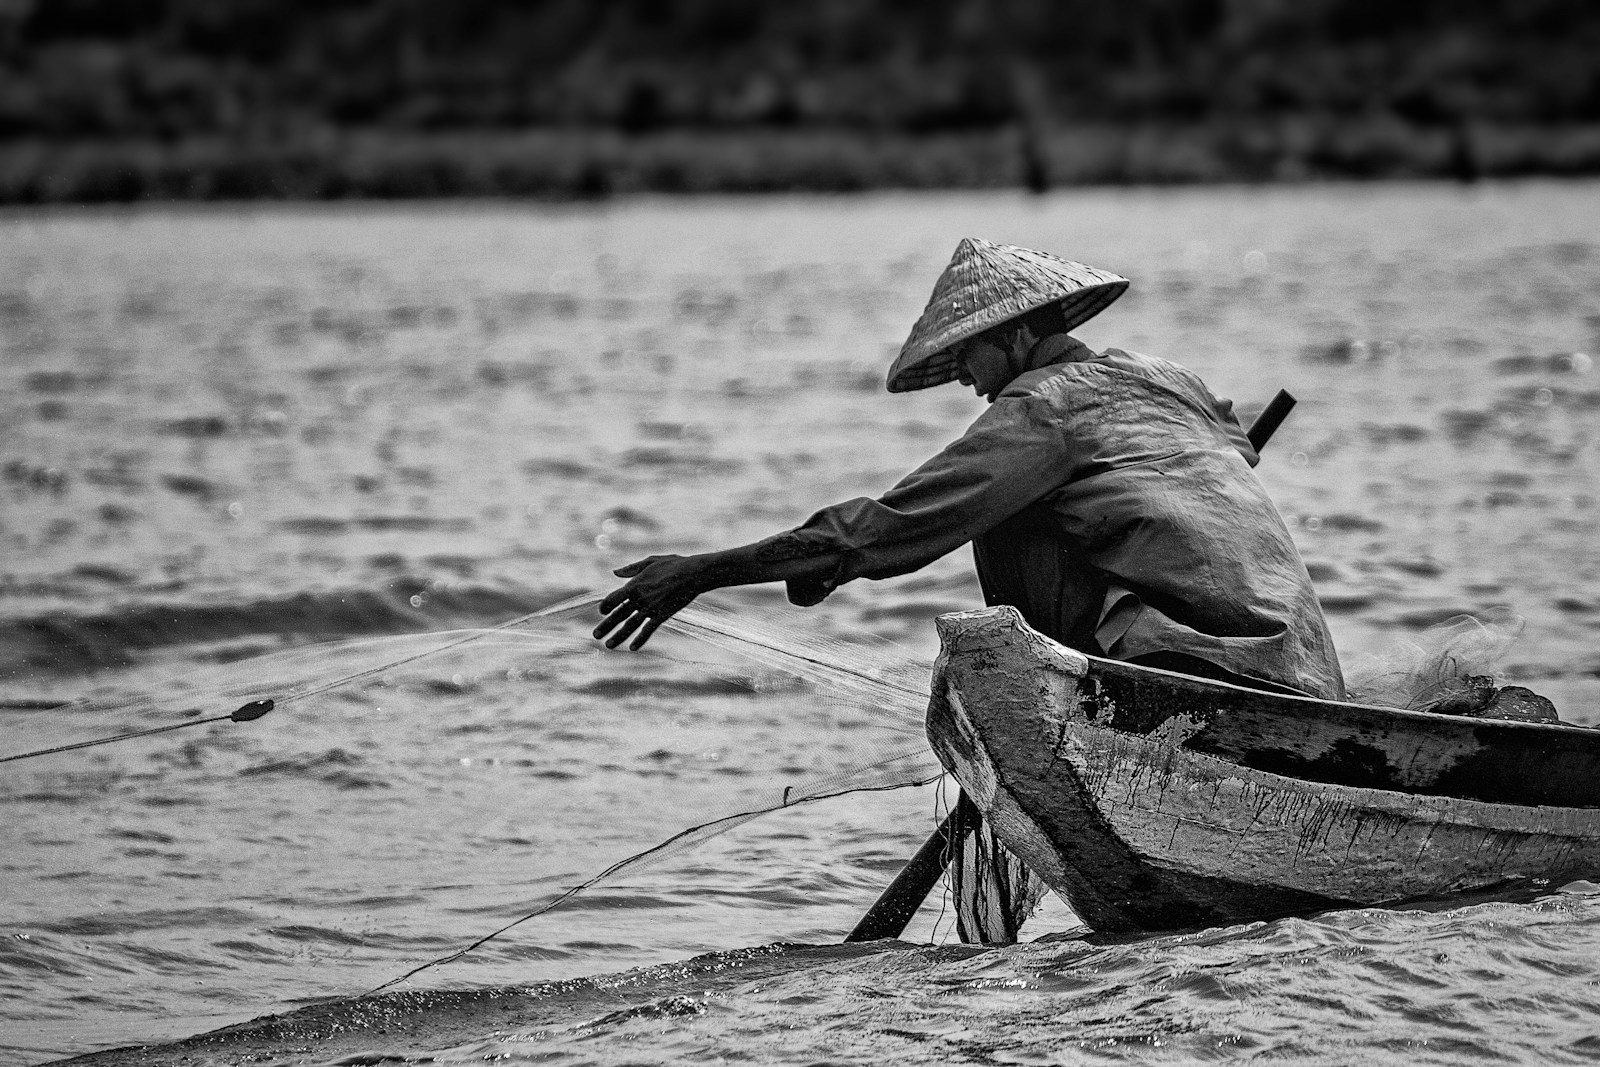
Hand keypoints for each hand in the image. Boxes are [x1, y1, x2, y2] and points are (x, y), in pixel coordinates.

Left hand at [593, 555, 708, 649]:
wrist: (694, 574)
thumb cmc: (673, 564)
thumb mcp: (650, 561)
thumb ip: (631, 569)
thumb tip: (615, 572)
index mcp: (634, 585)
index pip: (613, 599)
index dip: (605, 606)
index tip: (602, 612)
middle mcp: (640, 599)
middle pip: (618, 615)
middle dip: (606, 626)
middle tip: (595, 635)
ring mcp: (651, 609)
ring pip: (630, 626)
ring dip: (618, 637)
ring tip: (608, 645)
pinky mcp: (662, 615)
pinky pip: (648, 630)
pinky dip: (640, 639)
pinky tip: (632, 648)